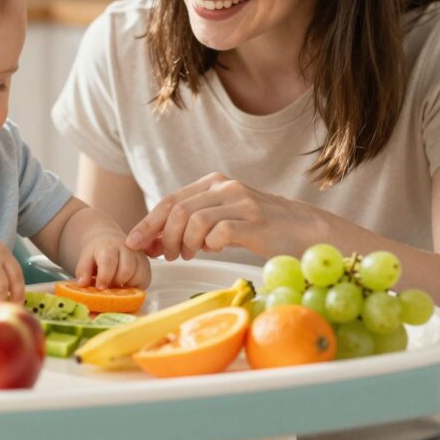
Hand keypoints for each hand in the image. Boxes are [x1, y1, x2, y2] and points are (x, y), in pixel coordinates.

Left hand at [75, 234, 152, 289]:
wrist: (111, 242)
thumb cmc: (97, 253)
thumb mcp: (86, 258)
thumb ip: (83, 270)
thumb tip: (82, 284)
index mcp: (109, 246)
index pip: (109, 262)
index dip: (104, 277)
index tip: (100, 288)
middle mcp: (128, 248)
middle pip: (126, 271)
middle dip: (116, 282)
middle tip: (108, 285)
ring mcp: (139, 256)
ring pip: (138, 277)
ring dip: (126, 286)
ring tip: (117, 284)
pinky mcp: (147, 265)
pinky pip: (145, 281)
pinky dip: (136, 287)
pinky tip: (126, 285)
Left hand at [125, 173, 329, 260]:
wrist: (305, 229)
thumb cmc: (260, 227)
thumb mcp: (222, 218)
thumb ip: (192, 224)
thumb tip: (156, 241)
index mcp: (213, 183)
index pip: (170, 201)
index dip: (148, 223)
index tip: (134, 243)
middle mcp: (226, 187)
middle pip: (178, 210)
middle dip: (164, 237)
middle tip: (168, 256)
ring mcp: (242, 203)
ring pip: (195, 220)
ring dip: (185, 243)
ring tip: (189, 255)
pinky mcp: (257, 222)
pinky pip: (220, 233)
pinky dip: (209, 245)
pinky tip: (213, 250)